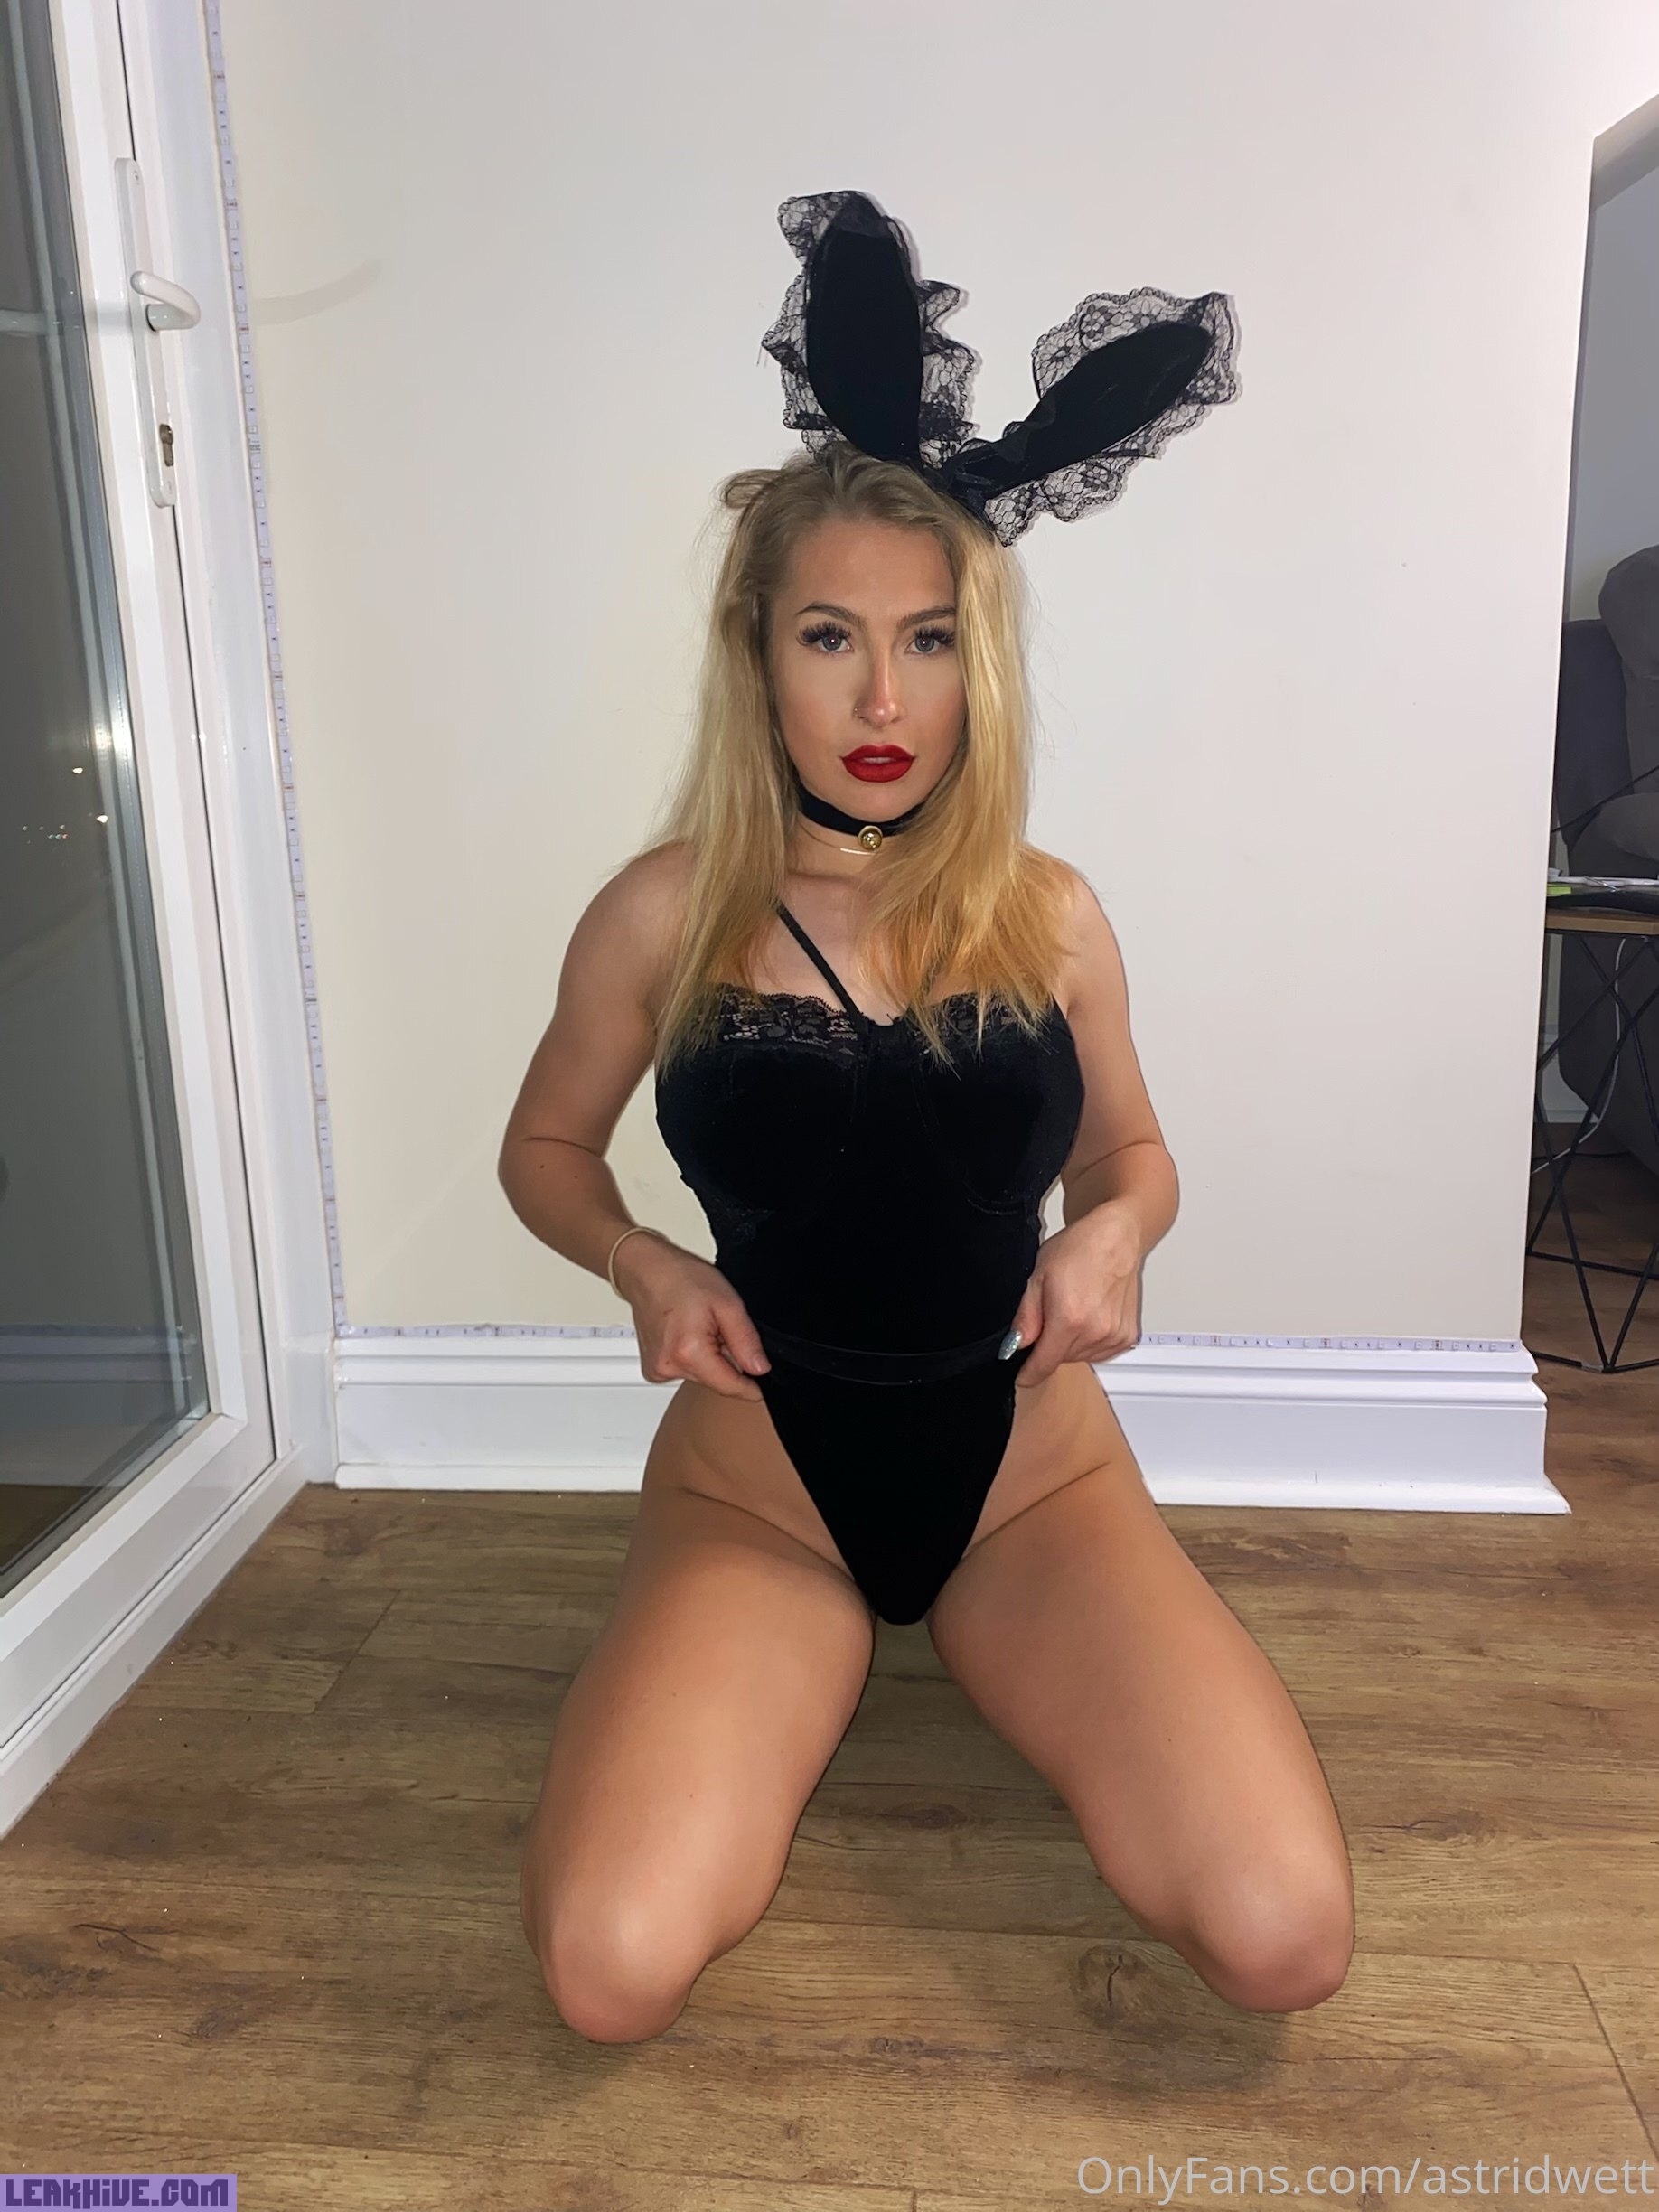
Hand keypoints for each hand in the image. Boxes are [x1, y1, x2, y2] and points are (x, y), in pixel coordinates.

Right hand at [613, 1233, 772, 1401]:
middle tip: (720, 1329)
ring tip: (699, 1327)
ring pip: (702, 1375)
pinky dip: (693, 1356)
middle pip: (716, 1380)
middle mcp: (669, 1367)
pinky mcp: (652, 1370)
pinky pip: (686, 1370)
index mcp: (690, 1353)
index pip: (731, 1388)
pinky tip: (687, 1334)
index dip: (752, 1385)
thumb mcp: (727, 1303)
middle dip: (727, 1360)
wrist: (646, 1271)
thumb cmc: (682, 1279)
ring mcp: (657, 1371)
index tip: (761, 1380)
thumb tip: (761, 1369)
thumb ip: (746, 1340)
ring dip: (709, 1357)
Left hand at [1004, 1201, 1144, 1388]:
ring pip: (1079, 1358)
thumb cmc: (1079, 1249)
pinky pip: (1099, 1353)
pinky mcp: (1126, 1336)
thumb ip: (1026, 1318)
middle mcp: (1095, 1332)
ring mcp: (1113, 1336)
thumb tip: (1015, 1346)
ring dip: (1070, 1344)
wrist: (1115, 1239)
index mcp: (1069, 1319)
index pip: (1044, 1365)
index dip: (1028, 1373)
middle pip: (1060, 1361)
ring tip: (1073, 1309)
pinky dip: (1089, 1342)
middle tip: (1051, 1314)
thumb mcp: (1037, 1277)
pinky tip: (1088, 1316)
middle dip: (1049, 1346)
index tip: (1022, 1375)